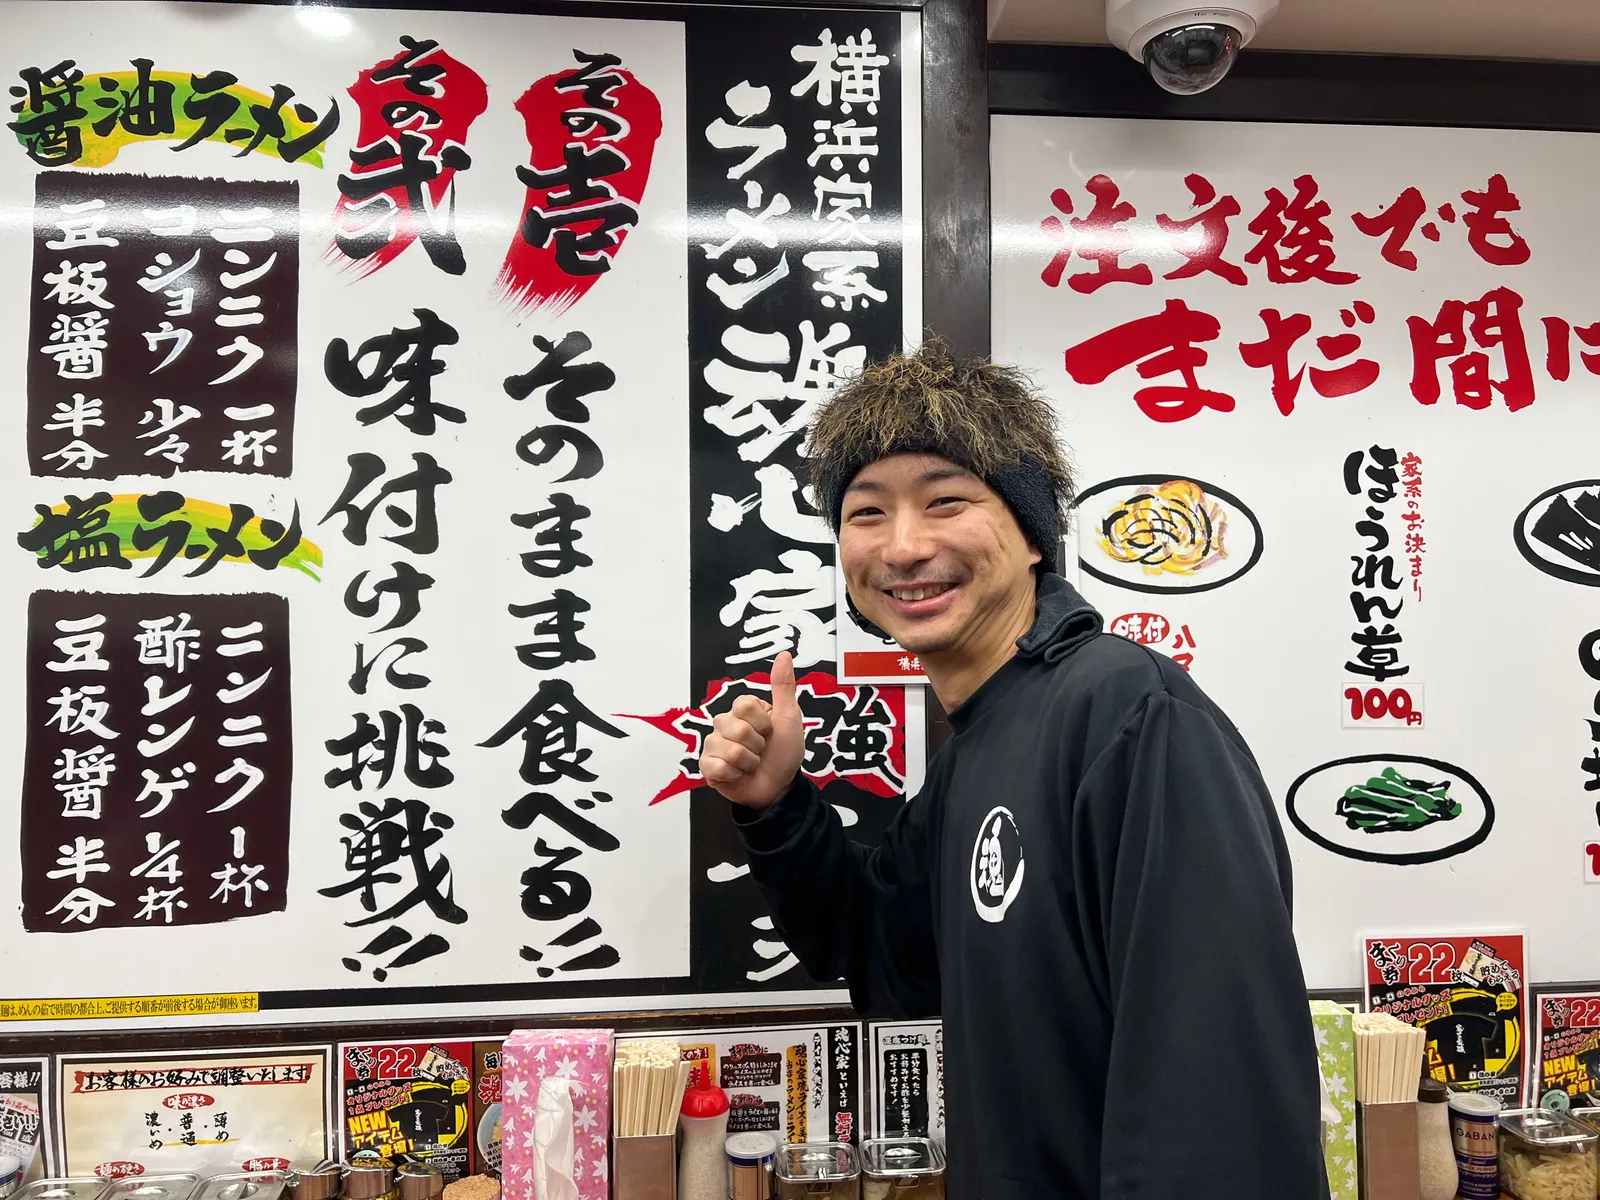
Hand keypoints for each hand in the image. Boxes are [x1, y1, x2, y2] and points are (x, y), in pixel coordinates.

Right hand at [700, 651, 804, 810]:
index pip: (743, 706)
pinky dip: (734, 775)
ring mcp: (713, 744)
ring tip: (751, 764)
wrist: (778, 788)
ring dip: (748, 762)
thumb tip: (784, 654)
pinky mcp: (707, 766)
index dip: (762, 723)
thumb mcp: (789, 717)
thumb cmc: (784, 752)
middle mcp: (725, 723)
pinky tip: (738, 774)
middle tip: (761, 751)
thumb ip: (783, 686)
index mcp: (743, 709)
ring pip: (728, 750)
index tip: (770, 731)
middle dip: (757, 746)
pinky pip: (716, 766)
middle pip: (736, 729)